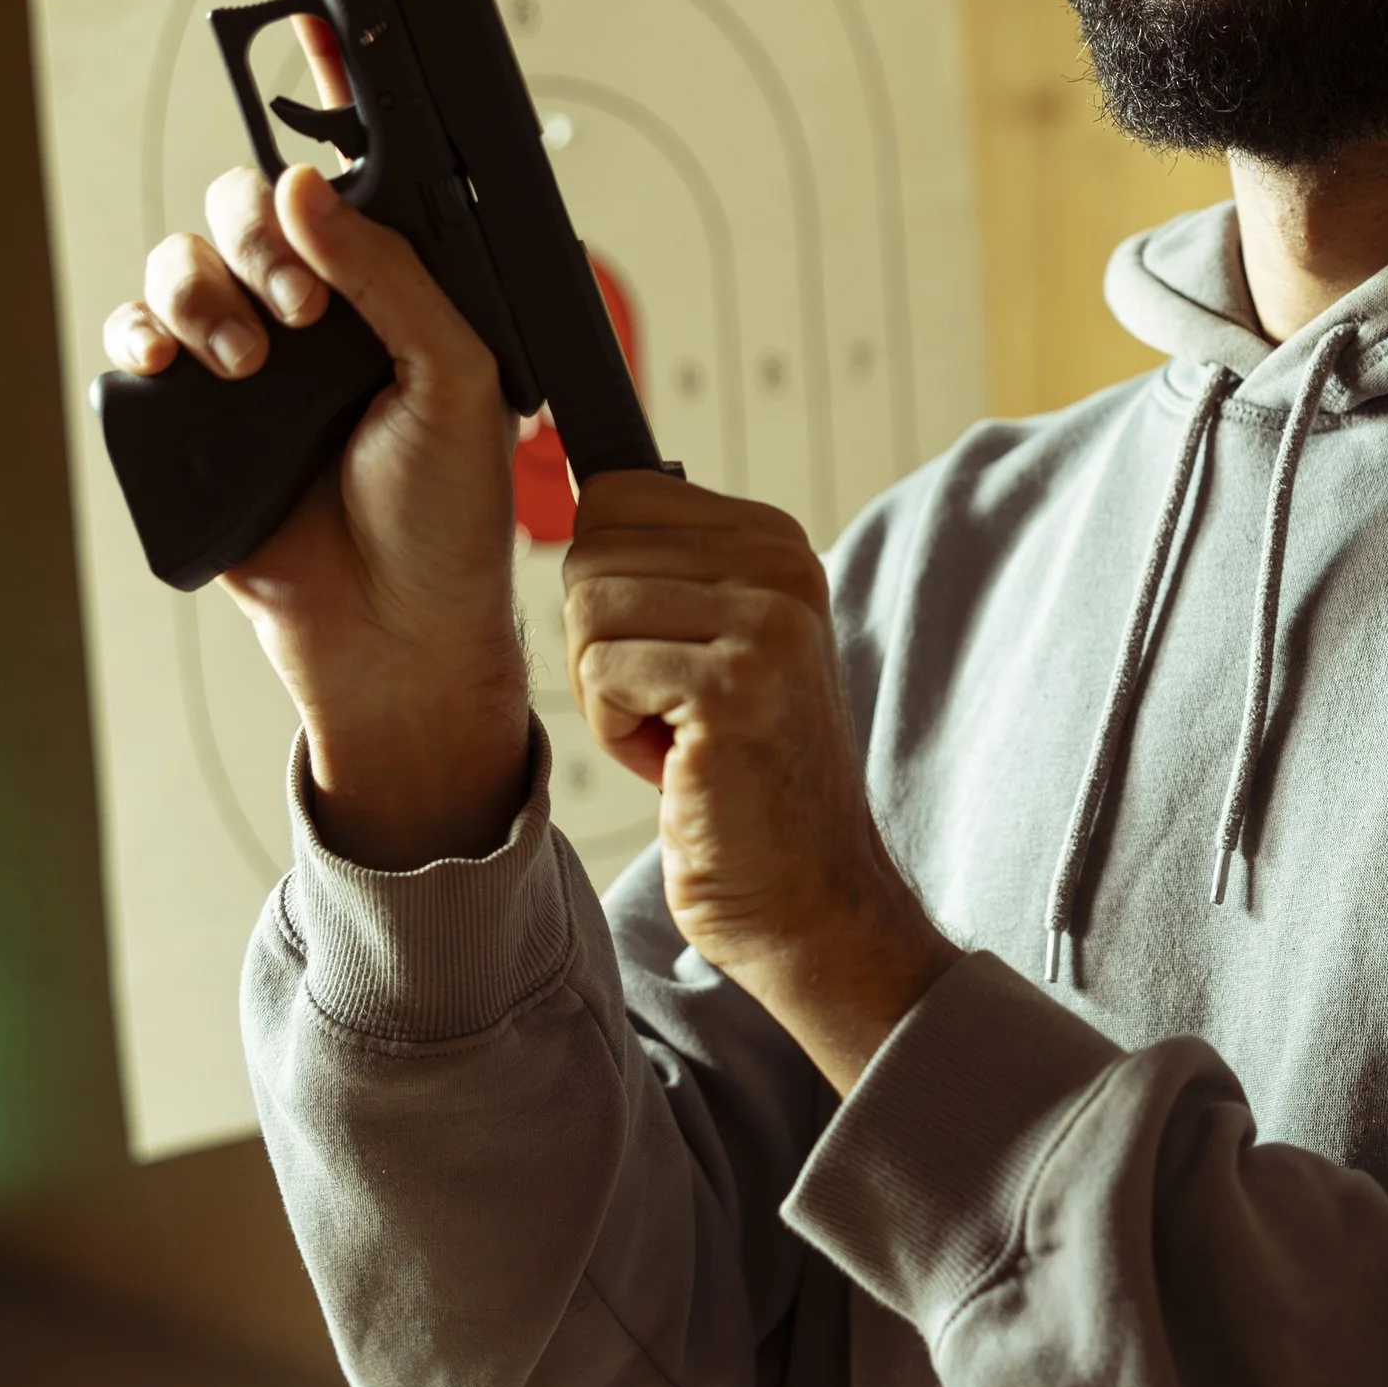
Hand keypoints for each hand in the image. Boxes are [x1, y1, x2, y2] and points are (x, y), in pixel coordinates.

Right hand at [101, 0, 528, 868]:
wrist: (395, 632)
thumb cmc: (451, 516)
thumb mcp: (457, 379)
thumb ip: (390, 275)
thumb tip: (307, 189)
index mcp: (397, 278)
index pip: (357, 156)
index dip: (324, 75)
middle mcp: (319, 299)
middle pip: (251, 194)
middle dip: (265, 234)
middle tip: (307, 314)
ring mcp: (248, 350)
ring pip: (187, 253)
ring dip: (209, 291)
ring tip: (255, 363)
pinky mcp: (189, 406)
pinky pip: (136, 329)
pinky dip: (140, 332)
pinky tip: (169, 363)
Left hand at [563, 475, 954, 1089]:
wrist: (805, 894)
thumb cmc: (738, 779)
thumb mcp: (715, 644)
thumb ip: (665, 569)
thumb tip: (582, 493)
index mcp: (776, 541)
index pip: (614, 498)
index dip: (608, 595)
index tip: (668, 663)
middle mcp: (783, 565)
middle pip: (591, 551)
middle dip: (600, 647)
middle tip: (671, 714)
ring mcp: (766, 622)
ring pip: (587, 608)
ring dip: (607, 694)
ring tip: (679, 739)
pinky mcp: (733, 685)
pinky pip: (601, 670)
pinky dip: (616, 733)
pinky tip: (678, 765)